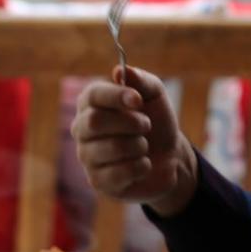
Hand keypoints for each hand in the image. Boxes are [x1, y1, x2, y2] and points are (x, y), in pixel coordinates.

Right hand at [71, 65, 198, 216]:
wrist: (168, 157)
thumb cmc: (156, 123)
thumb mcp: (155, 96)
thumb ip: (140, 81)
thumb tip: (119, 71)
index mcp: (91, 105)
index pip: (91, 96)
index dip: (116, 96)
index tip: (138, 100)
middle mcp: (82, 130)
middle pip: (94, 122)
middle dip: (129, 123)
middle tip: (146, 126)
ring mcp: (87, 157)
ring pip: (111, 148)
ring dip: (138, 146)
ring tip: (143, 146)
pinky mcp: (97, 181)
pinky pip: (119, 172)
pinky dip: (141, 166)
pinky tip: (142, 165)